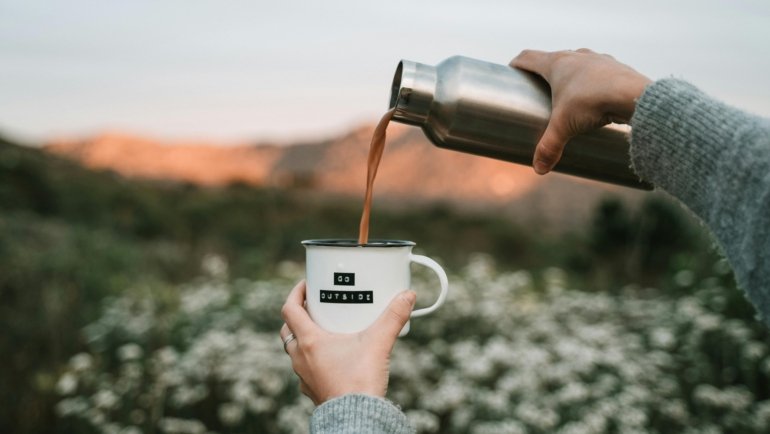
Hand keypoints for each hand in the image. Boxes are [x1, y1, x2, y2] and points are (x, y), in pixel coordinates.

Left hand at [279, 280, 415, 404]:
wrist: (356, 418)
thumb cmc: (359, 382)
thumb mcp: (378, 343)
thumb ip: (393, 317)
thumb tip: (408, 296)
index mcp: (309, 341)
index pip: (290, 309)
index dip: (295, 293)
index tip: (307, 286)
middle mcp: (301, 358)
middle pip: (288, 330)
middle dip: (299, 316)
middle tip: (316, 307)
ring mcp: (305, 375)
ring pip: (295, 350)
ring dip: (305, 338)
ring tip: (326, 330)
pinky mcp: (314, 389)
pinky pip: (306, 369)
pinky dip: (314, 359)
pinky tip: (333, 357)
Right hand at [510, 48, 651, 174]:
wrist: (634, 95)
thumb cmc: (593, 102)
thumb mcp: (565, 127)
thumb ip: (549, 147)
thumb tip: (539, 169)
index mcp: (557, 63)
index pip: (528, 57)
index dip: (516, 64)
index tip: (511, 73)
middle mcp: (576, 56)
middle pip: (552, 59)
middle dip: (543, 73)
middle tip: (538, 89)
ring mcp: (597, 59)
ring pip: (577, 63)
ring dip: (569, 74)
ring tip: (567, 94)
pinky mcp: (615, 67)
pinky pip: (598, 70)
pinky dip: (591, 80)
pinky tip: (594, 94)